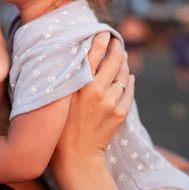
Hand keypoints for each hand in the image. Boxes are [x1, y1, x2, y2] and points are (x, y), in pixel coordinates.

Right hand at [52, 32, 134, 167]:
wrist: (75, 158)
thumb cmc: (59, 127)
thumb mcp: (58, 98)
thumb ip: (68, 78)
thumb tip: (78, 58)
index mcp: (77, 84)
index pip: (93, 52)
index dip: (100, 39)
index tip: (104, 32)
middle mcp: (95, 90)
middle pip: (113, 60)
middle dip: (117, 47)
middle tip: (117, 40)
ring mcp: (110, 102)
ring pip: (123, 75)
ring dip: (124, 64)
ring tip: (122, 57)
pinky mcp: (120, 114)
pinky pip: (129, 91)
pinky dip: (130, 82)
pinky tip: (129, 77)